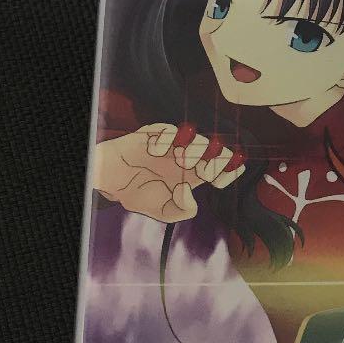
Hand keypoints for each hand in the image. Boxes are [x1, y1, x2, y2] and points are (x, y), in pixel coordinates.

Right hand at [93, 123, 245, 223]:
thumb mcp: (165, 213)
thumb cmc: (139, 195)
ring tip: (181, 160)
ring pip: (197, 138)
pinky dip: (166, 139)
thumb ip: (183, 209)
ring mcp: (173, 146)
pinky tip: (156, 151)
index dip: (231, 170)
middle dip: (216, 159)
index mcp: (194, 175)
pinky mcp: (154, 135)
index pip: (222, 168)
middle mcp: (188, 158)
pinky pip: (168, 130)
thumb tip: (189, 189)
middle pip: (216, 150)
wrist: (111, 185)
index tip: (232, 172)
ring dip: (195, 149)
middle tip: (203, 170)